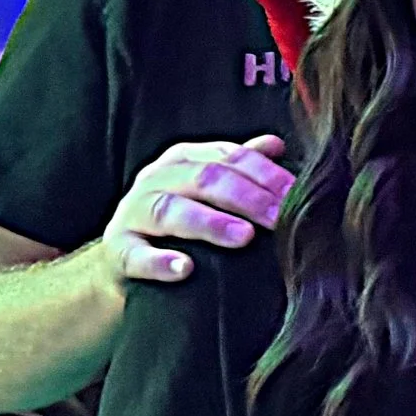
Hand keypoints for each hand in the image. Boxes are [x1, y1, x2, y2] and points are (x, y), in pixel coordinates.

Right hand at [101, 137, 293, 283]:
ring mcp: (132, 214)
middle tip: (280, 220)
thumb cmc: (181, 219)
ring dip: (210, 223)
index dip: (265, 174)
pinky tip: (185, 269)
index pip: (229, 157)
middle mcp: (155, 180)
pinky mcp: (118, 251)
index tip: (297, 194)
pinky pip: (135, 256)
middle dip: (248, 198)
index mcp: (182, 159)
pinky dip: (159, 262)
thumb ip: (238, 167)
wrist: (127, 258)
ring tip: (244, 237)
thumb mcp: (207, 189)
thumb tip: (276, 145)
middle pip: (204, 179)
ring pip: (170, 212)